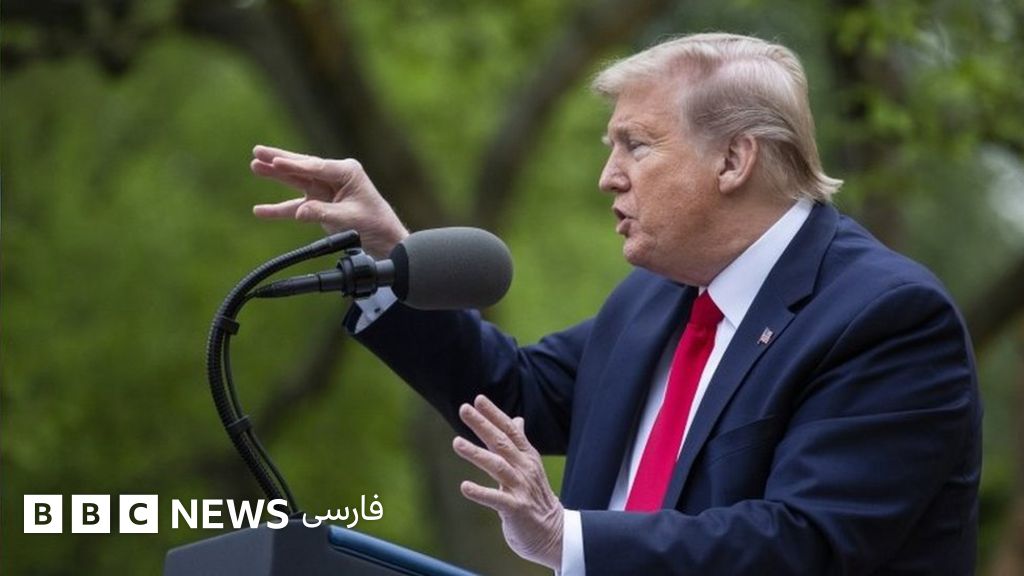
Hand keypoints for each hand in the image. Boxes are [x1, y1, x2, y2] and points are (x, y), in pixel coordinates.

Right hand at [250, 145, 408, 258]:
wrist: (384, 240)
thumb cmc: (374, 225)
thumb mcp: (349, 219)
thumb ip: (323, 213)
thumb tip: (300, 212)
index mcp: (347, 171)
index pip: (316, 167)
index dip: (294, 165)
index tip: (275, 161)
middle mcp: (335, 176)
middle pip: (302, 166)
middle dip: (279, 160)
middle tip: (257, 151)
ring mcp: (326, 189)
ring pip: (296, 180)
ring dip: (275, 176)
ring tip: (255, 165)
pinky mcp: (320, 204)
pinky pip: (295, 205)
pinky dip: (279, 209)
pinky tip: (261, 211)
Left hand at [452, 395, 563, 569]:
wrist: (554, 533)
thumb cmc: (536, 498)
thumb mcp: (530, 466)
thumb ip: (519, 443)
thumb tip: (517, 419)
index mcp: (527, 457)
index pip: (510, 430)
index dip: (494, 414)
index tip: (478, 399)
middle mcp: (525, 469)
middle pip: (501, 442)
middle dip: (482, 424)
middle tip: (464, 409)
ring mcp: (521, 489)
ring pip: (497, 466)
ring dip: (476, 453)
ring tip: (456, 443)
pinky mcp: (516, 509)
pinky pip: (496, 499)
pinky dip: (480, 492)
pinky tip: (464, 487)